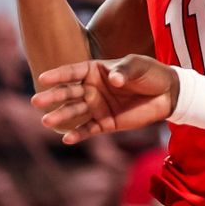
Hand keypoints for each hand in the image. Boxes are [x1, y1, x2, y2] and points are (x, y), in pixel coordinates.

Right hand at [31, 55, 178, 143]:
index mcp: (96, 70)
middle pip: (69, 92)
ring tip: (47, 121)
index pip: (73, 72)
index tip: (42, 78)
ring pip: (75, 112)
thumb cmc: (150, 73)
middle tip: (36, 101)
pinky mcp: (106, 122)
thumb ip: (124, 71)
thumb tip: (113, 80)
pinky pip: (88, 129)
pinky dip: (78, 134)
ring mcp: (97, 106)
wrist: (168, 94)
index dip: (58, 75)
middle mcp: (92, 88)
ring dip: (61, 116)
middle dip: (53, 96)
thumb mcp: (138, 66)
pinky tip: (67, 139)